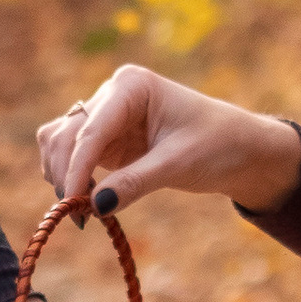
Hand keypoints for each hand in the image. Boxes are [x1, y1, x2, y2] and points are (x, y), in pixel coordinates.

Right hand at [36, 65, 300, 220]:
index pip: (90, 130)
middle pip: (66, 134)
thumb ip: (134, 183)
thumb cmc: (218, 145)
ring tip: (83, 210)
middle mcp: (112, 94)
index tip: (73, 204)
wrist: (241, 149)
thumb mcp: (178, 164)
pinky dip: (70, 176)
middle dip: (66, 174)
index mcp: (131, 86)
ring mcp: (106, 116)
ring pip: (60, 143)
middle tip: (79, 216)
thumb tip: (93, 206)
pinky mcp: (107, 139)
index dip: (76, 168)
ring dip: (62, 175)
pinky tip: (86, 200)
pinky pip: (71, 155)